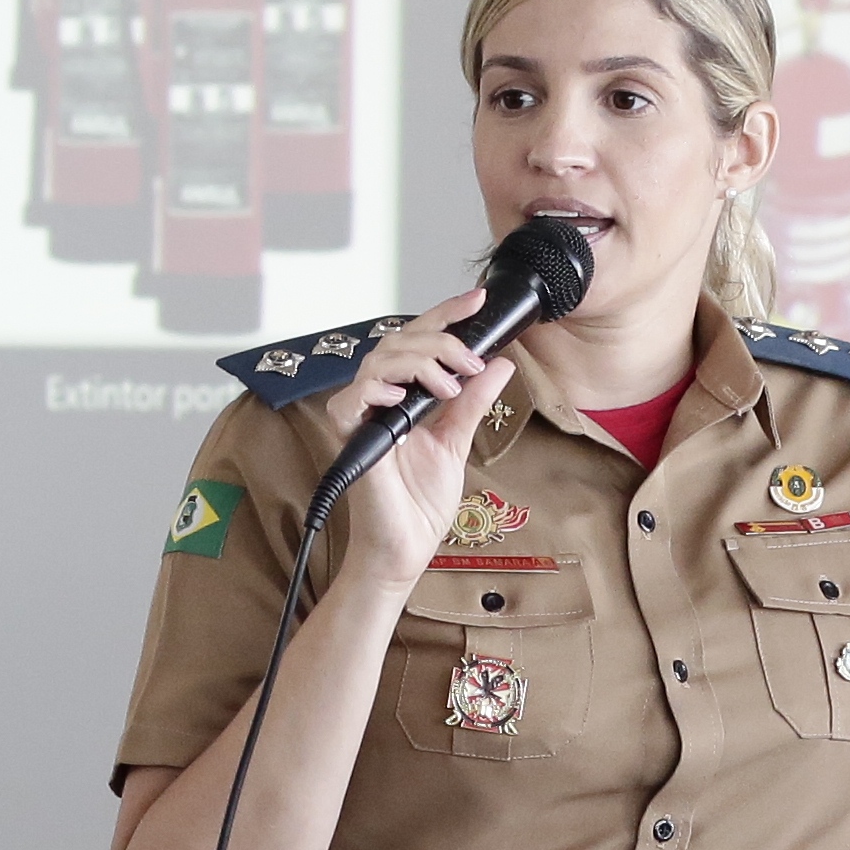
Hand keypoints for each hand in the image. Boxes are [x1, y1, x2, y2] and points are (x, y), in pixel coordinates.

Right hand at [320, 291, 508, 593]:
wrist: (406, 549)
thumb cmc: (419, 504)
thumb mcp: (456, 442)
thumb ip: (473, 401)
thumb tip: (500, 363)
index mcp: (403, 395)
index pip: (419, 341)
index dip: (445, 315)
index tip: (478, 300)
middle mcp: (379, 399)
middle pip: (398, 341)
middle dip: (439, 340)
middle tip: (471, 361)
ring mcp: (362, 417)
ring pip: (378, 361)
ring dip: (419, 363)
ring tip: (448, 386)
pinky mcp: (349, 439)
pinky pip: (350, 400)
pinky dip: (375, 389)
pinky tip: (403, 395)